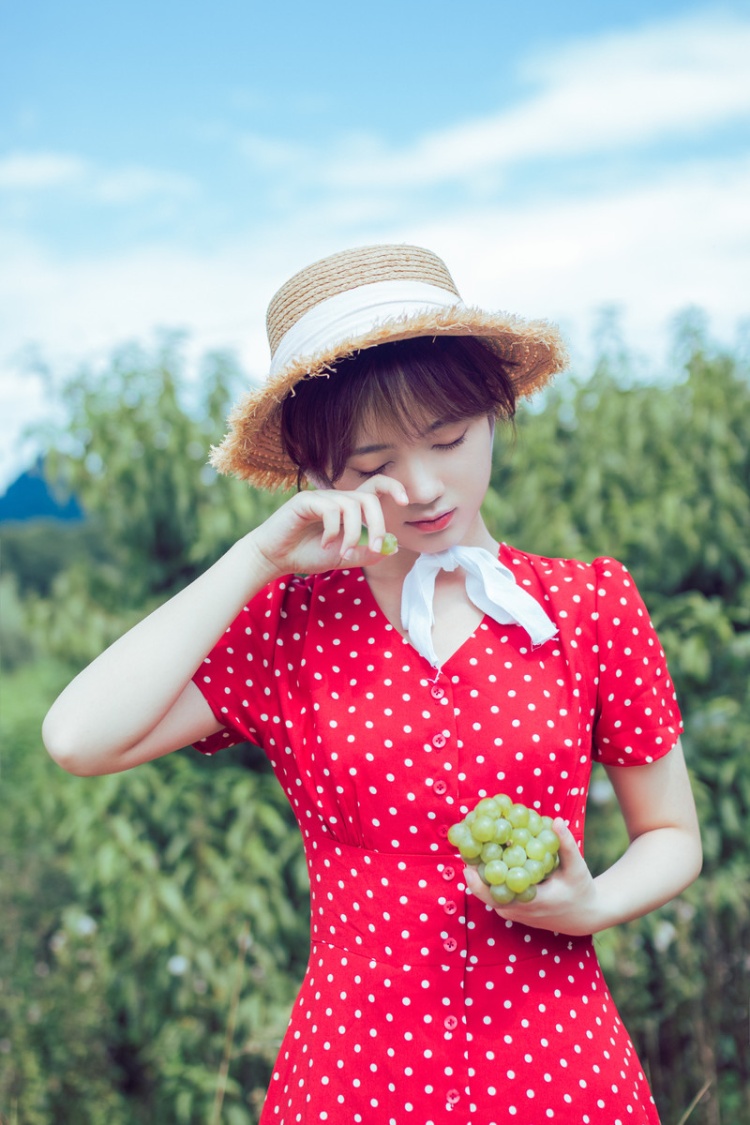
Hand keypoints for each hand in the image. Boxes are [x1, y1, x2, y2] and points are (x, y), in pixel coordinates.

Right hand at [249, 475, 408, 579]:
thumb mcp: (343, 558)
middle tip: (375, 548)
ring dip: (353, 535)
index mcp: (348, 508)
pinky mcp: (305, 500)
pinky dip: (333, 531)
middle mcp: (337, 498)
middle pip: (369, 498)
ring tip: (342, 553)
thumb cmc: (307, 554)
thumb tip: (392, 548)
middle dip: (378, 525)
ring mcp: (321, 497)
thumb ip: (366, 554)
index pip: (376, 486)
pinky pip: (331, 510)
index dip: (393, 488)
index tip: (405, 502)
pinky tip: (323, 544)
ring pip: (352, 506)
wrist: (275, 558)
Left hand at [463, 818, 600, 935]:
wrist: (584, 915)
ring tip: (470, 845)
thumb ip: (566, 845)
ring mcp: (514, 914)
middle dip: (472, 870)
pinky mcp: (512, 911)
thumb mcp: (576, 868)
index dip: (478, 881)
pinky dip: (488, 877)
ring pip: (488, 894)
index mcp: (532, 903)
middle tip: (463, 844)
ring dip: (478, 872)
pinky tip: (484, 855)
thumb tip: (556, 821)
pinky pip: (494, 894)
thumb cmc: (580, 890)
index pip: (497, 896)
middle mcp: (519, 912)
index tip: (466, 862)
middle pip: (485, 894)